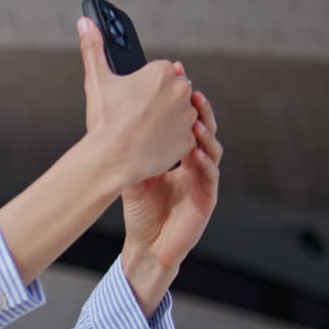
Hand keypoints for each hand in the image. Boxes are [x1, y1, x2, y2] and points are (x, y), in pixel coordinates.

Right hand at [78, 17, 196, 185]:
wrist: (113, 157)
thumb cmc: (106, 118)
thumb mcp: (97, 80)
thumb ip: (93, 47)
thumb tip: (84, 21)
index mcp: (162, 72)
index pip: (159, 72)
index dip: (143, 86)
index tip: (131, 98)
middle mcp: (181, 91)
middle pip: (171, 91)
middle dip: (157, 100)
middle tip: (134, 114)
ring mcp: (187, 117)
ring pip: (178, 113)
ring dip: (165, 119)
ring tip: (142, 130)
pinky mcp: (188, 140)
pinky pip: (181, 136)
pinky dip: (169, 139)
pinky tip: (151, 143)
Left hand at [121, 72, 222, 270]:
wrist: (146, 246)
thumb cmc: (141, 212)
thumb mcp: (133, 176)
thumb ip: (131, 154)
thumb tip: (115, 125)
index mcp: (179, 157)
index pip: (185, 125)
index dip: (183, 105)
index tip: (178, 82)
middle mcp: (194, 166)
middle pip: (204, 131)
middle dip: (201, 111)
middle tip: (193, 92)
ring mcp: (203, 182)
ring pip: (212, 151)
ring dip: (206, 134)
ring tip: (197, 119)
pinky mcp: (206, 200)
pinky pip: (210, 178)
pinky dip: (206, 164)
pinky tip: (198, 153)